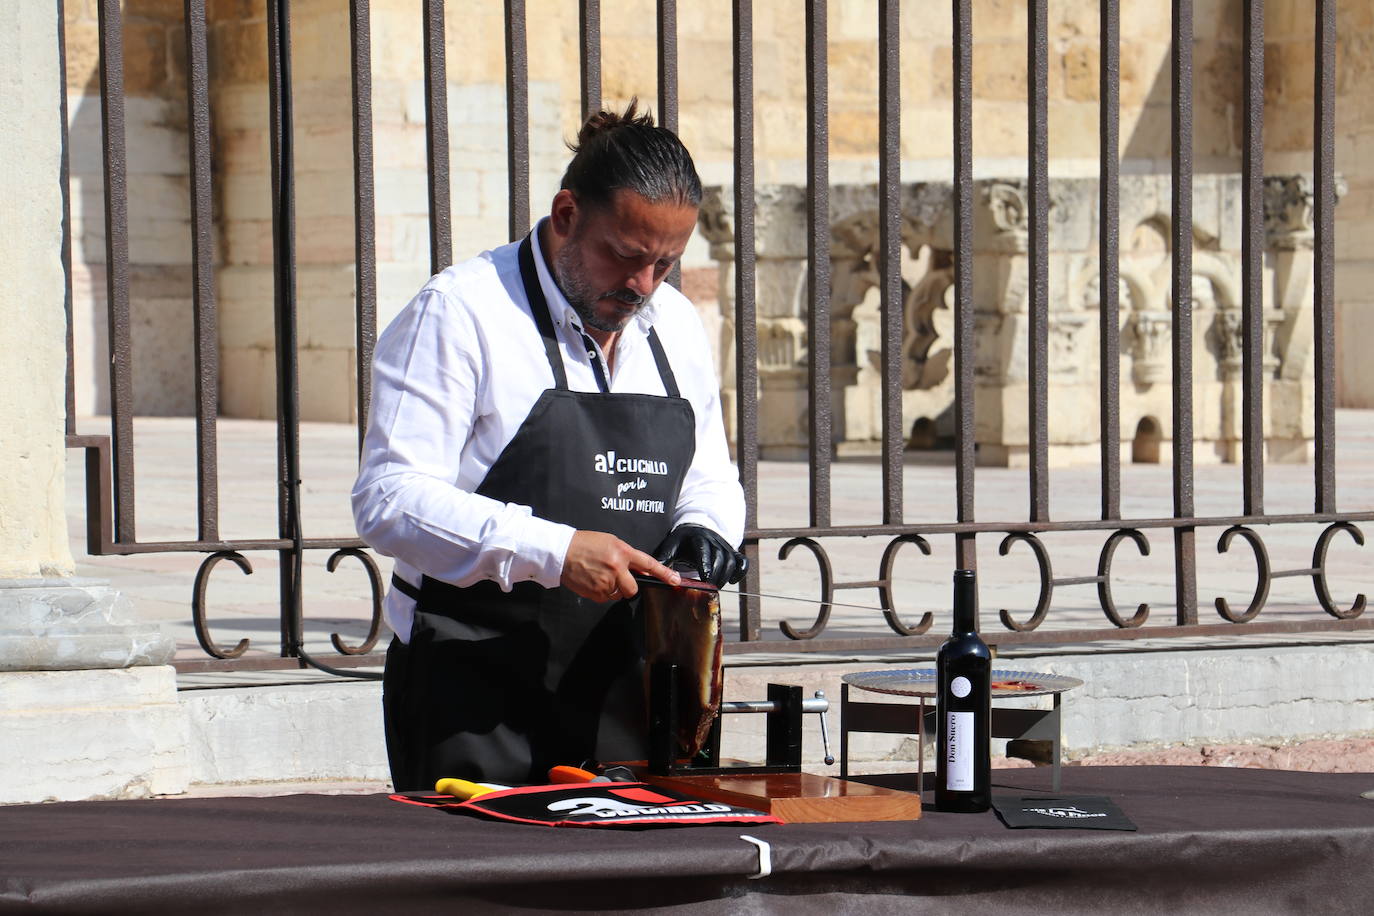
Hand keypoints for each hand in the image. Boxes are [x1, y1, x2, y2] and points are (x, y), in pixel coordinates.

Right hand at [561, 530, 680, 601]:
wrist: (562, 552)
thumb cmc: (585, 544)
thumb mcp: (611, 542)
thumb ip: (627, 556)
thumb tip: (641, 571)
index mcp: (622, 552)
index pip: (648, 564)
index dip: (663, 573)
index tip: (675, 580)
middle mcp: (617, 568)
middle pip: (633, 589)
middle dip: (628, 587)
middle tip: (618, 578)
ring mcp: (606, 582)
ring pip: (619, 595)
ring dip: (613, 589)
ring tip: (600, 575)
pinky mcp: (596, 593)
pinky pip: (606, 598)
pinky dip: (602, 592)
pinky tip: (593, 580)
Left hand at [652, 524, 747, 587]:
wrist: (697, 529)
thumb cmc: (683, 540)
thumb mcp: (672, 545)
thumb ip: (664, 557)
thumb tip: (650, 572)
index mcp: (698, 538)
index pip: (704, 551)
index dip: (706, 565)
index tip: (704, 579)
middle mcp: (714, 541)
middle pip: (720, 558)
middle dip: (715, 575)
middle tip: (708, 588)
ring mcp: (725, 546)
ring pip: (731, 561)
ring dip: (725, 576)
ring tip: (715, 587)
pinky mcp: (732, 552)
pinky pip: (742, 561)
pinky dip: (740, 572)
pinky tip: (732, 580)